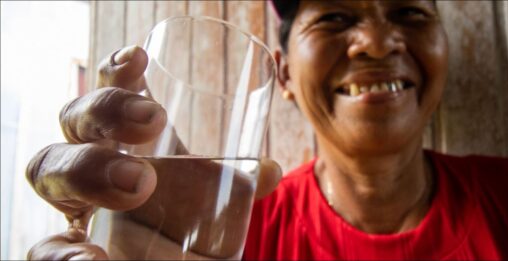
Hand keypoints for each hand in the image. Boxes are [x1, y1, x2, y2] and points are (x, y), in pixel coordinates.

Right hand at [26, 46, 281, 259]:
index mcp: (130, 145)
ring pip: (48, 167)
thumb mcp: (215, 200)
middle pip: (74, 118)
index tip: (139, 57)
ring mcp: (76, 206)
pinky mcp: (66, 251)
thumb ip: (240, 183)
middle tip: (153, 120)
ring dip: (87, 167)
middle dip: (107, 109)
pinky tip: (89, 257)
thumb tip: (270, 169)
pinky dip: (59, 250)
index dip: (117, 72)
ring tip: (138, 182)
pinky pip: (44, 246)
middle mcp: (94, 166)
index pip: (113, 95)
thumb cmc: (187, 227)